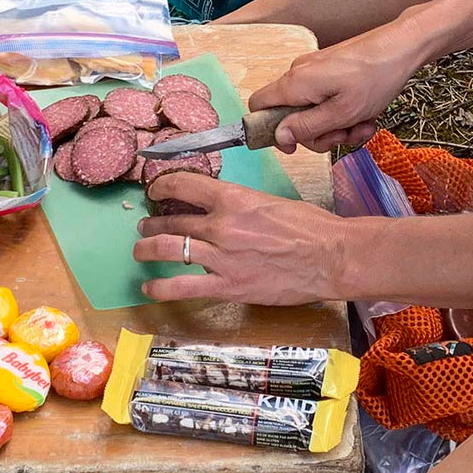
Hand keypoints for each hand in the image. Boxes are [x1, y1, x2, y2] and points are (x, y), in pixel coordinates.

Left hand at [133, 173, 347, 304]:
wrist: (332, 257)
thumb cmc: (311, 228)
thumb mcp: (270, 202)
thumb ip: (241, 206)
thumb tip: (223, 207)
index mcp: (234, 199)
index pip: (184, 185)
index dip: (162, 186)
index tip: (155, 191)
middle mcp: (221, 226)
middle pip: (172, 221)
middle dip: (153, 223)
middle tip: (145, 226)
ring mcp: (222, 258)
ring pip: (169, 250)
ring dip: (148, 249)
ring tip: (140, 251)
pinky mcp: (228, 286)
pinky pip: (183, 287)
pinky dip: (161, 287)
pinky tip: (149, 287)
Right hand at [249, 19, 427, 153]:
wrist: (404, 46)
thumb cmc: (376, 77)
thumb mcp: (341, 113)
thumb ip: (306, 127)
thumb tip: (279, 137)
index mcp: (295, 84)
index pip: (257, 107)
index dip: (270, 131)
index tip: (295, 144)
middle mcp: (298, 74)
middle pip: (289, 116)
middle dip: (316, 133)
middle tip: (343, 135)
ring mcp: (313, 72)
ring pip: (311, 111)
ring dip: (335, 126)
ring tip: (361, 124)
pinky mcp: (328, 71)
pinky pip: (325, 100)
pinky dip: (342, 112)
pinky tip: (364, 115)